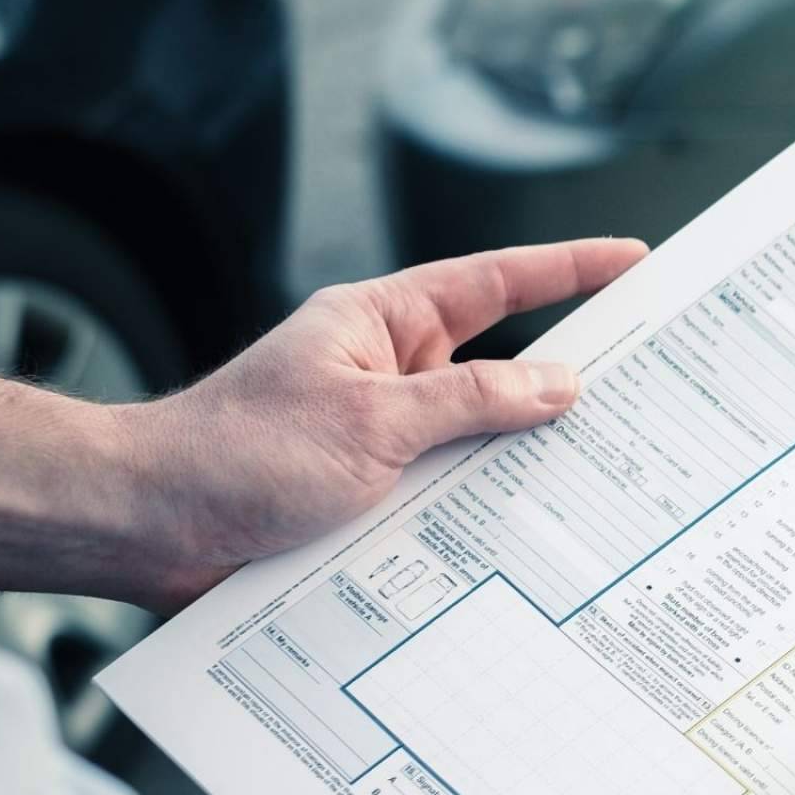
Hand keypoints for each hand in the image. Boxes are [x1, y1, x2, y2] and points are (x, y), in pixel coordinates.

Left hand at [108, 238, 647, 608]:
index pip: (496, 282)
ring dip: (526, 458)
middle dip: (570, 372)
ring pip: (482, 437)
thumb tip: (558, 384)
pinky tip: (526, 536)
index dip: (570, 267)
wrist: (146, 528)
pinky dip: (486, 509)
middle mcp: (389, 372)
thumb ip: (472, 401)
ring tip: (599, 470)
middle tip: (648, 376)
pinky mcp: (373, 494)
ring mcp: (383, 435)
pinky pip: (451, 492)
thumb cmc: (234, 455)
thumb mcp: (370, 423)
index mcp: (383, 323)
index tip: (634, 258)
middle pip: (502, 362)